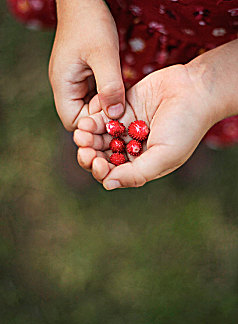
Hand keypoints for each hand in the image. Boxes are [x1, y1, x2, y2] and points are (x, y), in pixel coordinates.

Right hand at [49, 0, 124, 130]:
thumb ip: (109, 86)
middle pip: (82, 118)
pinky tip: (118, 90)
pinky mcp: (84, 78)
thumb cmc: (91, 23)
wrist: (85, 0)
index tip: (111, 111)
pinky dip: (107, 97)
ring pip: (90, 108)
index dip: (93, 123)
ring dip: (106, 107)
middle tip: (119, 106)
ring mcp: (75, 84)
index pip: (73, 122)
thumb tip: (116, 115)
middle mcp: (66, 89)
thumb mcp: (104, 54)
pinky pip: (95, 96)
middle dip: (101, 117)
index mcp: (63, 86)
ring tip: (120, 97)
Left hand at [74, 64, 218, 188]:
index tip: (98, 164)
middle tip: (84, 148)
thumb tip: (108, 184)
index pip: (114, 174)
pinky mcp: (121, 111)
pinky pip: (101, 120)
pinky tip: (86, 122)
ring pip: (98, 139)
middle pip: (102, 158)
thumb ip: (137, 173)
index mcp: (142, 165)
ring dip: (87, 139)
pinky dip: (92, 122)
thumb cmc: (185, 126)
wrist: (194, 90)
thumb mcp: (164, 155)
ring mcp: (125, 130)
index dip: (101, 172)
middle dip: (90, 156)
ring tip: (82, 133)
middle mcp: (131, 150)